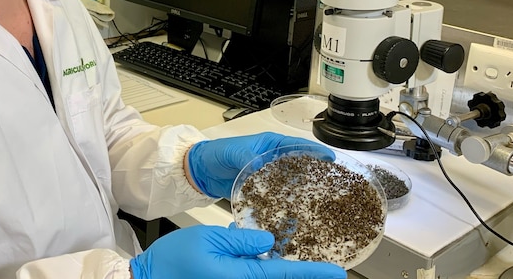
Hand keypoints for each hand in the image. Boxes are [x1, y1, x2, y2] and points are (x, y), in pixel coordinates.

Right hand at [129, 224, 345, 278]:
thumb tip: (269, 242)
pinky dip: (264, 270)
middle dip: (300, 273)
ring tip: (298, 260)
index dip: (313, 273)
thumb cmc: (174, 259)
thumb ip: (241, 239)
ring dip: (280, 270)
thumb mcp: (208, 237)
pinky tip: (265, 259)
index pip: (285, 275)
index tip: (338, 273)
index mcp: (241, 277)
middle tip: (325, 269)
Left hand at [186, 132, 334, 198]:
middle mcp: (272, 160)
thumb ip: (247, 157)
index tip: (329, 158)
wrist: (200, 171)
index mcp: (269, 144)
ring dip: (303, 191)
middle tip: (331, 184)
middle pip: (299, 165)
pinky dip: (286, 203)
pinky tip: (295, 212)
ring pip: (291, 182)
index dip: (314, 151)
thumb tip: (260, 165)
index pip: (296, 145)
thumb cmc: (215, 153)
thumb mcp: (232, 152)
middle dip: (315, 173)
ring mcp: (268, 176)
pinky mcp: (261, 191)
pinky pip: (278, 196)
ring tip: (318, 201)